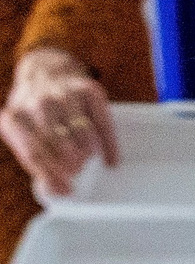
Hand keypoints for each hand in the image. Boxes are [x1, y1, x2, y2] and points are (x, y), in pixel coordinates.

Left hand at [2, 47, 115, 197]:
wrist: (46, 71)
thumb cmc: (34, 112)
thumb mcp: (22, 132)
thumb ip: (36, 160)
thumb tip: (57, 191)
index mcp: (14, 118)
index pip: (33, 153)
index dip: (51, 175)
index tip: (68, 190)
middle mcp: (38, 103)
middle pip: (58, 144)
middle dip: (71, 163)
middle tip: (76, 170)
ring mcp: (65, 94)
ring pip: (82, 133)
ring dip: (87, 153)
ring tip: (86, 158)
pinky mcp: (89, 89)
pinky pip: (103, 123)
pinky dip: (109, 145)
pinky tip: (111, 158)